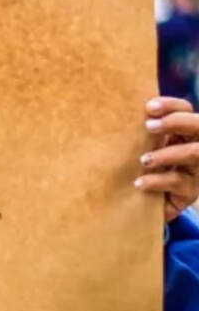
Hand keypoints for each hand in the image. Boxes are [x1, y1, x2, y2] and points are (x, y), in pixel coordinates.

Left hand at [138, 97, 198, 222]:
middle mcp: (197, 147)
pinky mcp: (190, 191)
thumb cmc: (141, 167)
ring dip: (167, 153)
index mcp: (184, 132)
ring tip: (143, 160)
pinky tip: (139, 183)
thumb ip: (141, 131)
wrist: (142, 204)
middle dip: (175, 122)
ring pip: (194, 153)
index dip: (171, 105)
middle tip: (148, 126)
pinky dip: (157, 181)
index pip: (186, 110)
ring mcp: (197, 170)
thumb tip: (120, 109)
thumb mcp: (142, 146)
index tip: (148, 107)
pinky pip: (179, 182)